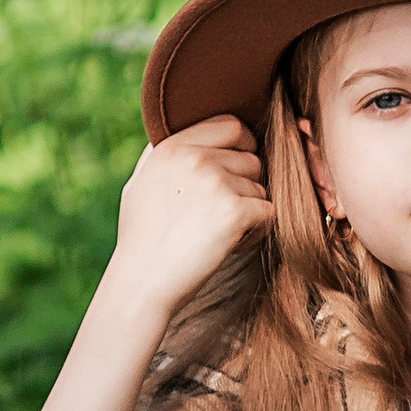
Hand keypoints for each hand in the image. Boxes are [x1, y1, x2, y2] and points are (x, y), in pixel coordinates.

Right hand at [108, 115, 269, 322]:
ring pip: (261, 188)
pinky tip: (228, 246)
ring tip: (217, 234)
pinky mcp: (235, 211)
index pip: (231, 126)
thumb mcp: (141, 183)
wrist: (141, 284)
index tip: (231, 176)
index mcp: (172, 146)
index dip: (240, 149)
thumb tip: (199, 140)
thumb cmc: (142, 240)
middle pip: (251, 158)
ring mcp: (216, 182)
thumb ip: (168, 155)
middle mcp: (195, 157)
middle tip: (220, 215)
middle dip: (245, 185)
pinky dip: (256, 233)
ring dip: (249, 212)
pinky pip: (269, 213)